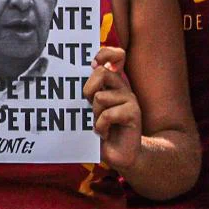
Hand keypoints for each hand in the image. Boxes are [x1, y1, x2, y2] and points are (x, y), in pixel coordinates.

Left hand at [83, 46, 141, 170]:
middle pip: (101, 72)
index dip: (105, 53)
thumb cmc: (100, 130)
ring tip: (100, 125)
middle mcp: (121, 87)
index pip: (115, 56)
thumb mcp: (88, 110)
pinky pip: (108, 114)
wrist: (118, 155)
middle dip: (87, 90)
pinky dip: (101, 127)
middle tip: (89, 106)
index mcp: (111, 82)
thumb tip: (75, 75)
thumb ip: (86, 93)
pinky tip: (105, 134)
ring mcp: (129, 99)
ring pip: (100, 97)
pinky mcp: (134, 113)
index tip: (93, 62)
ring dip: (94, 115)